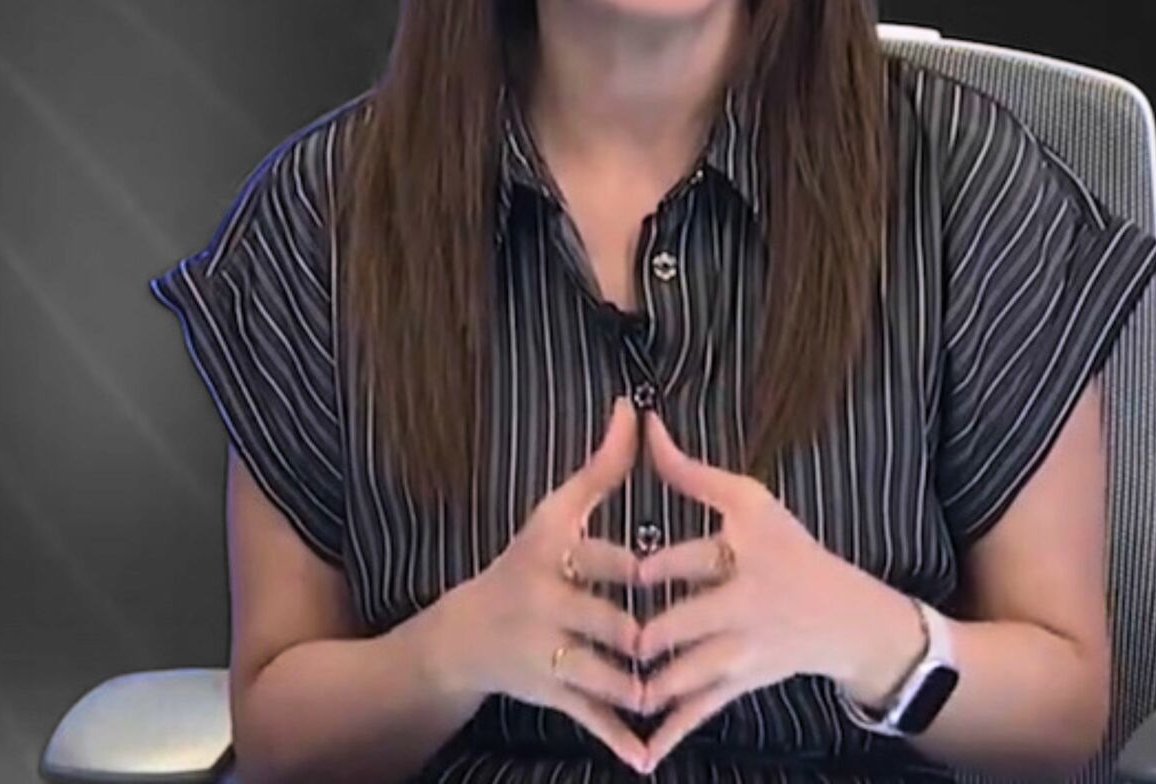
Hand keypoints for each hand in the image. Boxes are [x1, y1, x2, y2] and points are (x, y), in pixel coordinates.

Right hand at [424, 397, 653, 773]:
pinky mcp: (550, 693)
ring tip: (676, 684)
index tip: (666, 567)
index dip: (630, 565)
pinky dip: (617, 738)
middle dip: (646, 633)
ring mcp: (546, 654)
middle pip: (607, 621)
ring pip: (604, 673)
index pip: (596, 558)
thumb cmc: (525, 560)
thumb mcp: (555, 512)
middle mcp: (543, 605)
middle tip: (687, 634)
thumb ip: (602, 465)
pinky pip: (589, 716)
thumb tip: (635, 408)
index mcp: (549, 556)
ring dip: (639, 685)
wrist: (468, 634)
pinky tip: (647, 755)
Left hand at [631, 411, 899, 772]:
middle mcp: (745, 611)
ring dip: (650, 684)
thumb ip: (692, 472)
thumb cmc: (790, 550)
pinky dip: (671, 733)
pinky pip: (700, 712)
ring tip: (611, 685)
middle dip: (649, 636)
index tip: (632, 573)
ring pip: (689, 675)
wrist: (845, 618)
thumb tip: (647, 425)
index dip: (658, 568)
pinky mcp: (740, 686)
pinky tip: (640, 752)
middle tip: (611, 636)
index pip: (697, 562)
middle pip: (688, 626)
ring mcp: (743, 654)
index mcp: (746, 560)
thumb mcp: (750, 502)